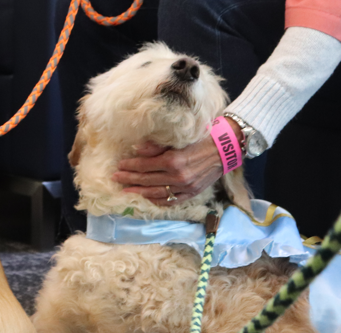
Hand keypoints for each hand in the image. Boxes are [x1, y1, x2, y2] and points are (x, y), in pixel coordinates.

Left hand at [111, 118, 241, 206]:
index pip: (145, 166)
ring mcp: (185, 187)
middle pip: (147, 180)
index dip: (130, 166)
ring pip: (157, 193)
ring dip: (139, 192)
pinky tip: (147, 199)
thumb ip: (156, 146)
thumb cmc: (200, 139)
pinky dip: (157, 201)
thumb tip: (137, 150)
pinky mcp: (192, 193)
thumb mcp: (177, 138)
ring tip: (126, 191)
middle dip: (129, 179)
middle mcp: (178, 177)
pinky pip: (171, 201)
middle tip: (116, 178)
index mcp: (173, 161)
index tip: (119, 165)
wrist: (224, 149)